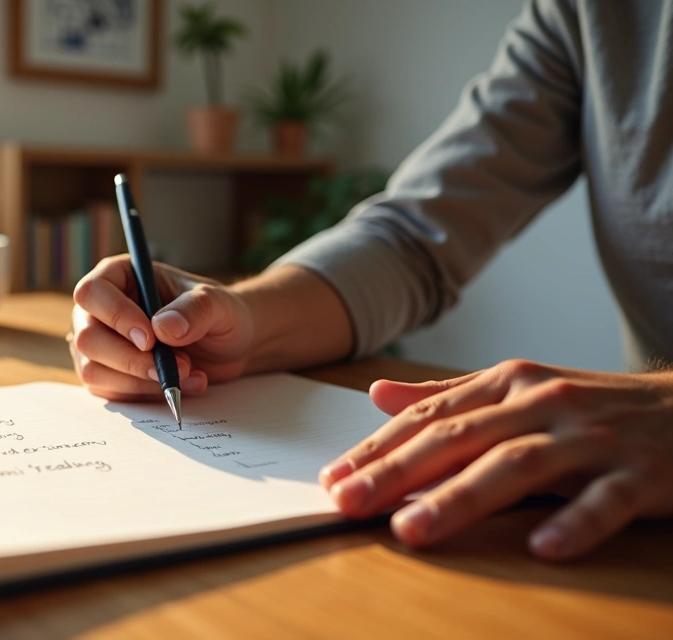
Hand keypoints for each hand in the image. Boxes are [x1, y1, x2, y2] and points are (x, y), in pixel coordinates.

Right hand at [68, 256, 253, 400]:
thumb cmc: (218, 313)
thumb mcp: (218, 303)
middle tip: (177, 365)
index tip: (150, 339)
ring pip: (93, 370)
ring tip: (186, 373)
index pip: (92, 293)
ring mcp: (101, 344)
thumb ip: (194, 309)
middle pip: (87, 338)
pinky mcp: (108, 375)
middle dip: (131, 359)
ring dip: (140, 380)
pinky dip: (146, 394)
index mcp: (119, 276)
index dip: (115, 316)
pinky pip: (110, 392)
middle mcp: (101, 310)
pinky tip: (179, 384)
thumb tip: (162, 328)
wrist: (228, 345)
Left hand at [319, 359, 672, 559]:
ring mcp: (592, 436)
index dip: (376, 449)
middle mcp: (542, 403)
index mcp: (508, 384)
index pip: (428, 417)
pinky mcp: (642, 472)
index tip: (331, 480)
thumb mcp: (519, 391)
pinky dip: (574, 522)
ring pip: (517, 465)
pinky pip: (605, 500)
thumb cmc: (594, 408)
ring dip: (460, 498)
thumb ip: (449, 396)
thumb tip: (377, 393)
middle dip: (397, 471)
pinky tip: (541, 547)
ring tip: (411, 530)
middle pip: (458, 438)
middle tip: (348, 502)